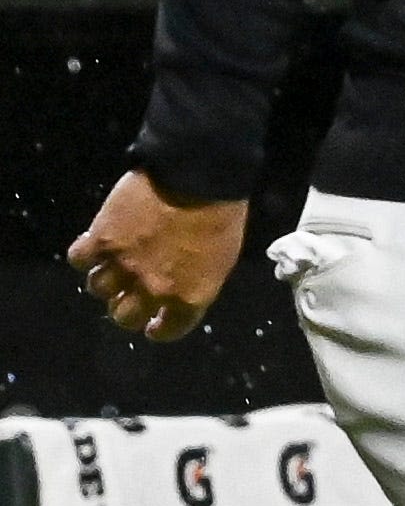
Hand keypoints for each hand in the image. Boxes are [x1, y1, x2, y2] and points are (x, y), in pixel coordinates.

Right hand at [69, 172, 247, 340]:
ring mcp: (124, 265)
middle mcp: (152, 289)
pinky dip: (84, 254)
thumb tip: (182, 290)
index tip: (154, 324)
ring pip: (99, 288)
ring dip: (106, 278)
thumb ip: (199, 281)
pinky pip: (79, 259)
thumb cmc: (222, 212)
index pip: (169, 330)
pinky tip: (93, 246)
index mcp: (189, 296)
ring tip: (113, 263)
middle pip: (124, 316)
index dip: (159, 328)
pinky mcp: (102, 239)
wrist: (199, 174)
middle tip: (129, 292)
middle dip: (127, 307)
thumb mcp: (224, 256)